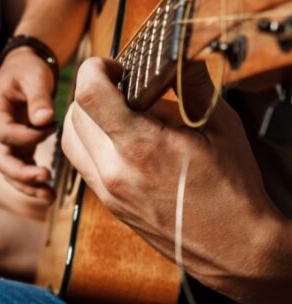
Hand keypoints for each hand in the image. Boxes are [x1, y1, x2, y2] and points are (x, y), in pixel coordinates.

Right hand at [0, 47, 56, 198]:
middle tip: (45, 177)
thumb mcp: (34, 77)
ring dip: (27, 184)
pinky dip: (33, 181)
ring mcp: (5, 140)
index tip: (51, 128)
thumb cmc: (28, 69)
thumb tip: (45, 121)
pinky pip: (22, 168)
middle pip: (1, 159)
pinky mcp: (18, 146)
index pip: (5, 134)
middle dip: (22, 173)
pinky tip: (49, 192)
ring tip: (49, 196)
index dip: (27, 137)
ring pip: (9, 170)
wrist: (26, 67)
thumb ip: (39, 98)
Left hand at [61, 57, 289, 303]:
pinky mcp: (106, 203)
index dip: (95, 68)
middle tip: (119, 84)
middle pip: (74, 113)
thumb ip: (190, 84)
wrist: (234, 249)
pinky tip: (118, 137)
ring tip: (116, 109)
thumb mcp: (221, 126)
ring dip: (84, 116)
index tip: (114, 66)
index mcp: (141, 147)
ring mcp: (106, 191)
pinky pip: (80, 162)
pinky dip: (89, 141)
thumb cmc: (233, 189)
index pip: (89, 94)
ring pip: (69, 138)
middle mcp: (113, 171)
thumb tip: (173, 54)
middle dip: (92, 89)